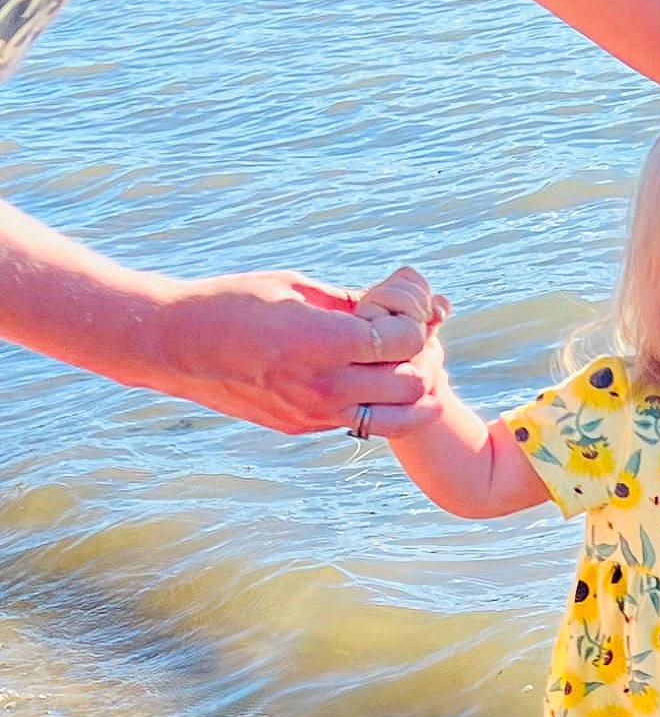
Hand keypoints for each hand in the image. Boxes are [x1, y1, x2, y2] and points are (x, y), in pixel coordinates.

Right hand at [153, 268, 441, 433]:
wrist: (177, 345)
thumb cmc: (234, 302)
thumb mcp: (295, 288)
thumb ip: (350, 302)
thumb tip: (394, 303)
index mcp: (323, 341)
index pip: (403, 342)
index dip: (418, 323)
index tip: (412, 309)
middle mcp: (324, 386)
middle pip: (412, 384)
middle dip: (424, 360)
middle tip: (417, 341)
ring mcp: (315, 414)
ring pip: (398, 419)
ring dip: (414, 395)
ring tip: (409, 369)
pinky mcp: (303, 427)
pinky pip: (364, 424)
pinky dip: (381, 406)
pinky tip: (373, 381)